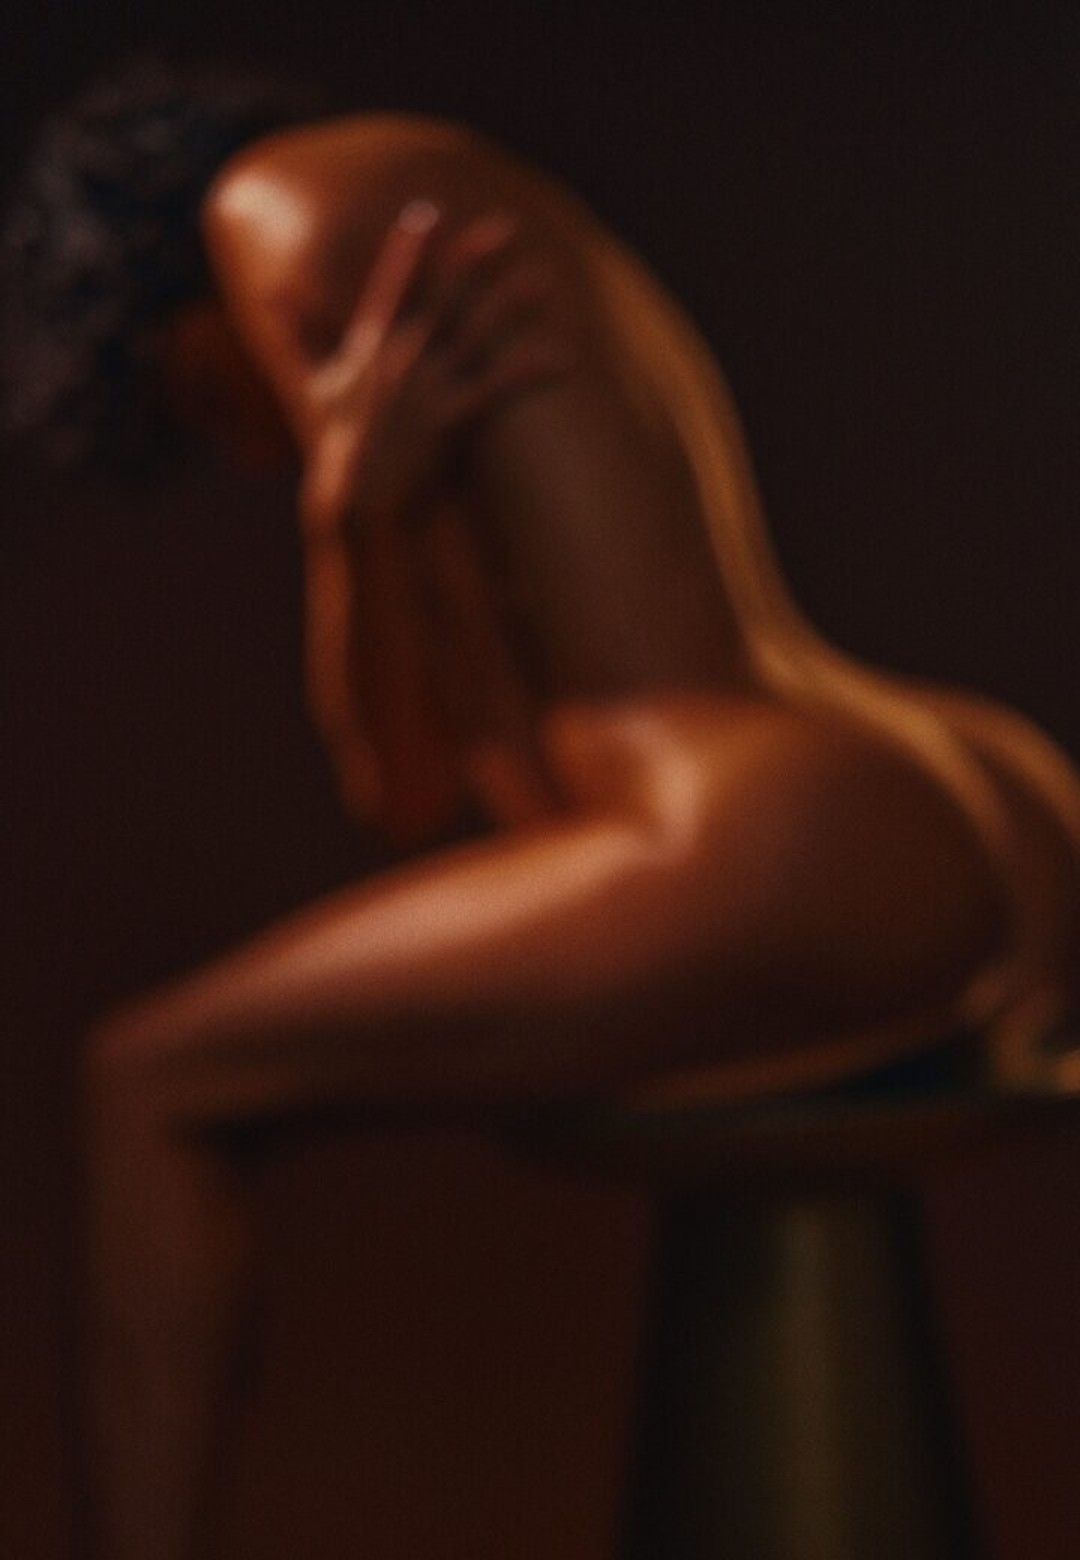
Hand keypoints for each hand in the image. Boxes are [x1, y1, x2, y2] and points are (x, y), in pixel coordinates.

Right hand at [298, 201, 574, 536]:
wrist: (353, 501)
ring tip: (544, 278)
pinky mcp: (449, 420)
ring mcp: (425, 388)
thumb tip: (272, 294)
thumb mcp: (314, 384)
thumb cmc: (336, 445)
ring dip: (510, 304)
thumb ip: (300, 335)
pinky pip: (496, 387)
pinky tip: (564, 355)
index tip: (427, 212)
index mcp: (372, 346)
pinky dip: (530, 369)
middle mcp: (400, 358)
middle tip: (505, 227)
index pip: (391, 284)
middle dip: (472, 260)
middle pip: (442, 298)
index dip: (410, 247)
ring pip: (474, 335)